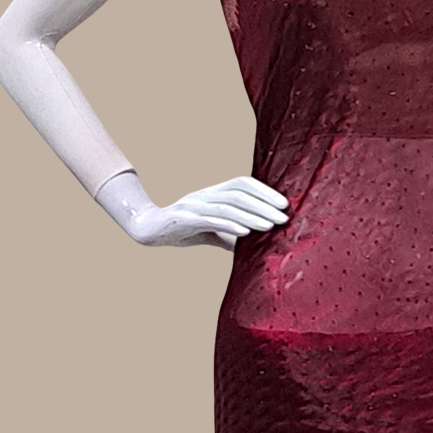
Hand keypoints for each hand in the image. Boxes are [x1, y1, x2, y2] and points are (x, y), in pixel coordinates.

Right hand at [101, 173, 289, 248]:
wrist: (147, 230)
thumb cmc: (182, 230)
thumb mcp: (211, 232)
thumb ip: (230, 236)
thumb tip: (253, 248)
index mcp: (213, 193)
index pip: (242, 183)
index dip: (264, 191)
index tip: (284, 204)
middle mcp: (205, 194)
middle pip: (239, 194)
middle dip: (264, 204)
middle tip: (284, 217)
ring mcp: (194, 205)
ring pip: (227, 206)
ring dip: (252, 215)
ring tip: (271, 226)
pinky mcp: (184, 219)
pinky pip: (210, 220)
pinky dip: (230, 225)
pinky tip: (245, 233)